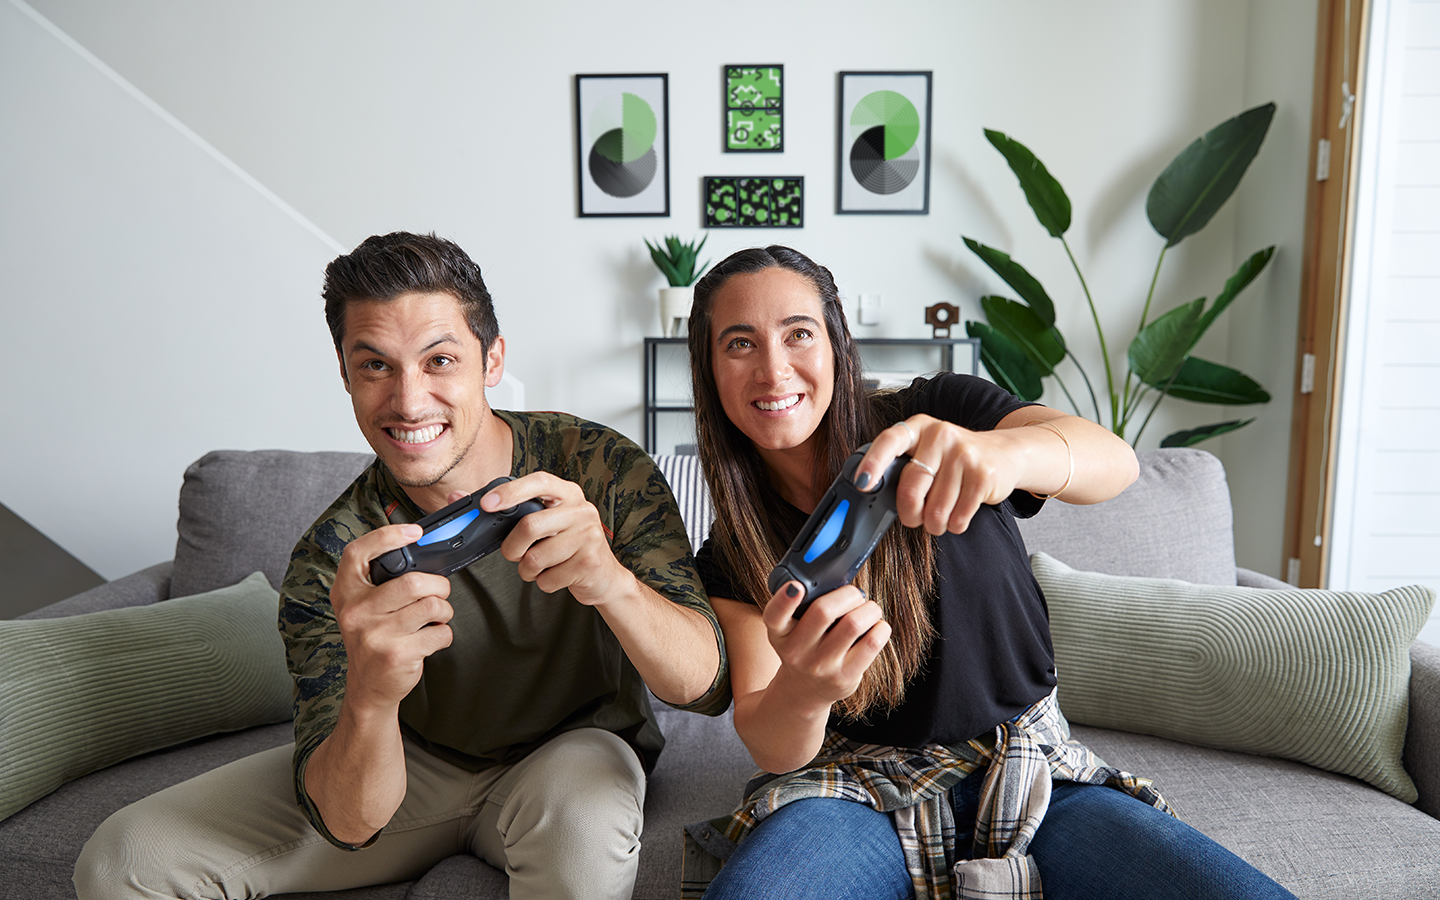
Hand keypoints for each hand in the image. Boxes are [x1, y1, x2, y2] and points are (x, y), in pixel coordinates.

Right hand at [330, 524, 454, 712]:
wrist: (367, 688)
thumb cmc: (373, 638)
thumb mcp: (364, 607)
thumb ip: (382, 582)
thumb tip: (424, 550)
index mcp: (346, 593)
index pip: (358, 553)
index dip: (388, 536)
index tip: (415, 531)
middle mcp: (356, 612)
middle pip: (413, 582)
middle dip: (439, 585)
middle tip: (440, 593)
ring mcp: (375, 635)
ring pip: (432, 606)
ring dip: (444, 611)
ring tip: (437, 618)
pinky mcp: (396, 655)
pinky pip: (440, 633)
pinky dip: (444, 634)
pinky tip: (431, 639)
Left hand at [478, 472, 631, 604]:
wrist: (604, 577)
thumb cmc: (566, 546)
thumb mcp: (544, 522)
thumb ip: (506, 510)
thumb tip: (457, 497)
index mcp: (568, 494)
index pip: (539, 481)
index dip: (511, 491)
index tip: (487, 503)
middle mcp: (582, 510)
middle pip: (530, 525)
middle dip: (512, 547)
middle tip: (513, 554)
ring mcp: (589, 536)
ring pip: (536, 557)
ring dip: (527, 570)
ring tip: (538, 567)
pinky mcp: (590, 562)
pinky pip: (548, 578)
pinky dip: (543, 582)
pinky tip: (556, 576)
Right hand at [760, 580, 891, 710]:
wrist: (805, 690)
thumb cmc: (804, 647)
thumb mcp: (790, 629)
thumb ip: (804, 606)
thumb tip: (842, 582)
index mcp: (779, 632)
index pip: (774, 615)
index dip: (784, 599)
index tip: (797, 586)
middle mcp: (795, 651)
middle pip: (823, 611)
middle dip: (848, 594)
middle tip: (854, 595)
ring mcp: (820, 666)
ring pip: (853, 623)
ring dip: (869, 608)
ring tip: (868, 609)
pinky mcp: (845, 676)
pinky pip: (871, 643)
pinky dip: (880, 627)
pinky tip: (876, 626)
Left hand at [852, 415, 1025, 534]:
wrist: (1005, 453)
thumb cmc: (954, 459)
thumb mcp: (927, 452)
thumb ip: (902, 467)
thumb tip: (870, 493)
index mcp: (919, 428)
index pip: (890, 441)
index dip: (873, 463)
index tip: (862, 484)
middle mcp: (940, 435)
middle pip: (911, 489)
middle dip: (910, 514)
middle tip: (915, 517)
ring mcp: (964, 453)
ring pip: (936, 510)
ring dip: (936, 523)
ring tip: (943, 513)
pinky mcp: (983, 475)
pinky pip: (958, 518)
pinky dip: (955, 524)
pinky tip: (960, 511)